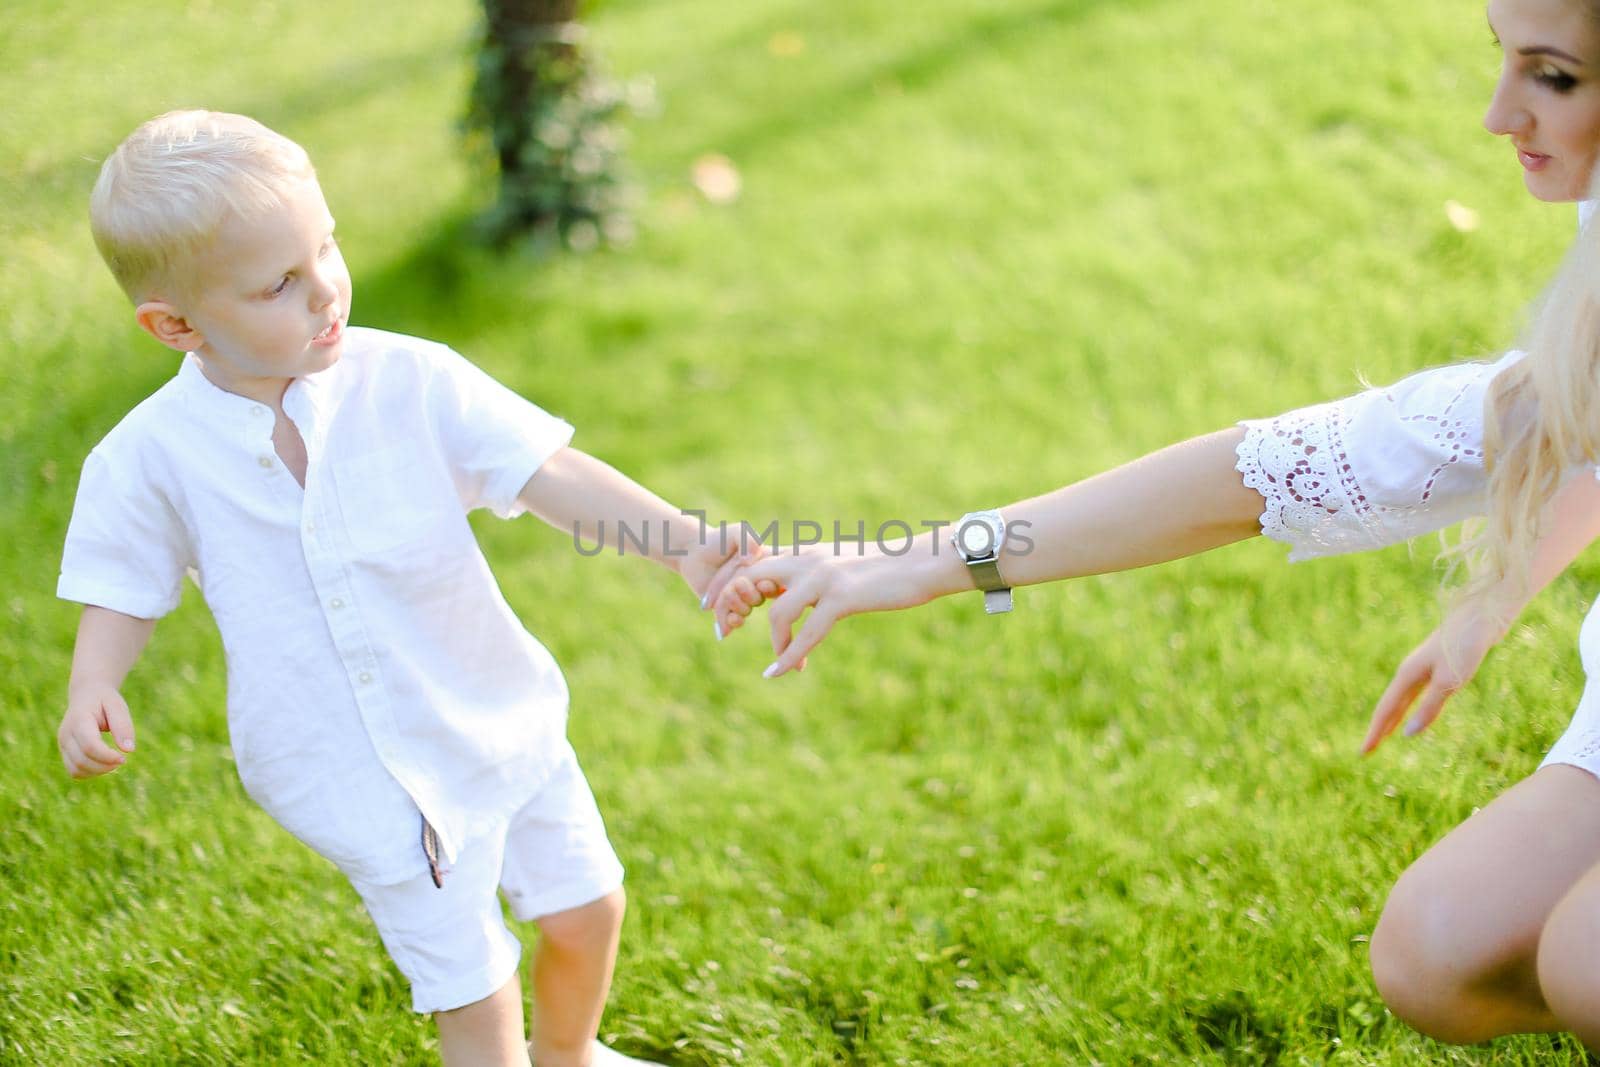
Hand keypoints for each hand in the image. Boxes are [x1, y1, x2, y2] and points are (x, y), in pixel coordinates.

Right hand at [58, 683, 136, 778]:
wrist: (86, 695)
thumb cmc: (105, 701)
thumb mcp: (117, 706)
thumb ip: (123, 725)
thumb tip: (129, 750)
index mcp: (78, 720)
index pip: (89, 746)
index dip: (107, 757)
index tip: (123, 758)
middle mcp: (65, 734)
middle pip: (82, 761)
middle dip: (105, 766)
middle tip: (122, 760)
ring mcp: (62, 745)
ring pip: (76, 770)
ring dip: (98, 772)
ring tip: (114, 762)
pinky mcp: (65, 752)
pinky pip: (74, 771)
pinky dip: (91, 773)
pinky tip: (104, 764)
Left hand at [677, 520, 767, 612]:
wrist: (694, 552)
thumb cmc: (718, 540)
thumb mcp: (736, 532)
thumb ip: (747, 538)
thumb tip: (752, 559)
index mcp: (766, 568)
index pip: (777, 582)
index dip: (771, 587)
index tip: (762, 583)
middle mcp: (757, 584)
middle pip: (761, 598)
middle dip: (750, 594)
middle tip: (738, 584)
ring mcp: (743, 597)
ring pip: (748, 609)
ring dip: (737, 604)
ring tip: (726, 594)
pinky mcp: (728, 608)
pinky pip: (736, 621)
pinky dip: (733, 621)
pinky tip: (729, 618)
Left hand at [710, 542, 944, 676]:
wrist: (920, 563)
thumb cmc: (886, 570)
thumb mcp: (844, 567)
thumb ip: (817, 577)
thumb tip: (801, 593)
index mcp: (806, 553)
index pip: (753, 562)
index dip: (729, 583)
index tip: (715, 607)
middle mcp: (808, 560)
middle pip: (750, 579)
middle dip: (729, 605)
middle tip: (722, 632)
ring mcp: (824, 578)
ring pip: (778, 612)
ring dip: (775, 643)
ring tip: (778, 663)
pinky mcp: (842, 598)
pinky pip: (808, 631)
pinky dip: (790, 654)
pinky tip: (781, 672)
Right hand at [1361, 608, 1506, 754]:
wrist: (1482, 614)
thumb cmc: (1465, 646)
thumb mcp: (1449, 682)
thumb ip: (1429, 708)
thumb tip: (1408, 735)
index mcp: (1407, 676)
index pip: (1386, 711)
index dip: (1375, 733)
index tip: (1362, 753)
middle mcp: (1409, 672)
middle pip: (1389, 706)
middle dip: (1378, 728)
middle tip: (1367, 750)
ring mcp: (1421, 668)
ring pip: (1401, 700)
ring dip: (1392, 719)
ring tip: (1384, 735)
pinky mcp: (1435, 666)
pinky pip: (1413, 694)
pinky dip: (1406, 708)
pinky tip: (1410, 712)